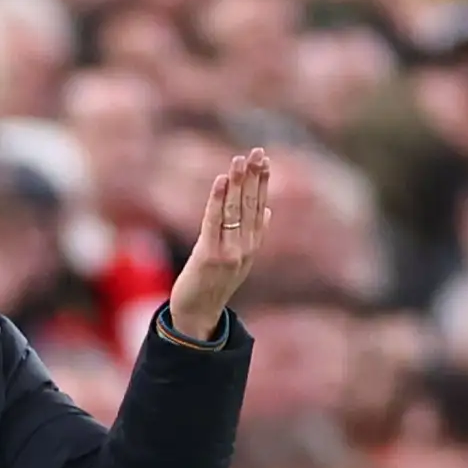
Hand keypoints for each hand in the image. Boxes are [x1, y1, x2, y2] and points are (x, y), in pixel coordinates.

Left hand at [169, 148, 270, 338]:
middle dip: (254, 177)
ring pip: (235, 210)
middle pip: (251, 205)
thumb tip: (269, 210)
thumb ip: (254, 235)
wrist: (198, 315)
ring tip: (239, 160)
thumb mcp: (239, 260)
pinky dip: (218, 200)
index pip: (261, 207)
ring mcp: (229, 252)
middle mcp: (246, 247)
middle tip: (256, 151)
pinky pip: (214, 222)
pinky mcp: (210, 256)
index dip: (263, 183)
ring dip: (238, 183)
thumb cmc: (214, 286)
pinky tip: (221, 181)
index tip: (264, 160)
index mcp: (253, 245)